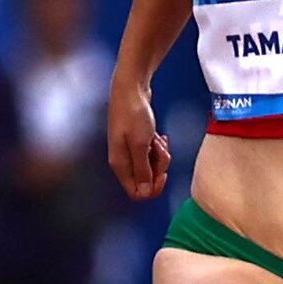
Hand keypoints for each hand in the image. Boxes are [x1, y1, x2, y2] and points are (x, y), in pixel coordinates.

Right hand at [108, 84, 169, 199]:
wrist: (131, 90)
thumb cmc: (133, 115)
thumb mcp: (140, 145)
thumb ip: (142, 170)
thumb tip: (144, 193)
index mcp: (120, 165)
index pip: (135, 192)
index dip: (151, 188)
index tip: (162, 174)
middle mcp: (123, 161)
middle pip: (146, 180)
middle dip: (159, 167)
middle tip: (160, 150)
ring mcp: (130, 151)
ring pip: (151, 166)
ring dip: (160, 155)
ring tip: (158, 139)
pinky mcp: (137, 142)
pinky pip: (152, 154)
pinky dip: (158, 148)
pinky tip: (158, 136)